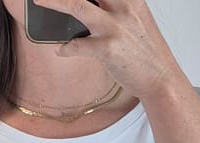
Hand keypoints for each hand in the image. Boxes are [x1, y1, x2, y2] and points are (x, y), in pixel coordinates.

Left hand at [33, 0, 185, 99]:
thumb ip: (115, 9)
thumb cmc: (146, 52)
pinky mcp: (106, 49)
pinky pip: (76, 45)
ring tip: (38, 1)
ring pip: (76, 6)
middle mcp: (123, 7)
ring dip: (54, 2)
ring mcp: (114, 27)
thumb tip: (88, 9)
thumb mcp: (136, 20)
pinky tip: (62, 50)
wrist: (161, 79)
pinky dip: (66, 48)